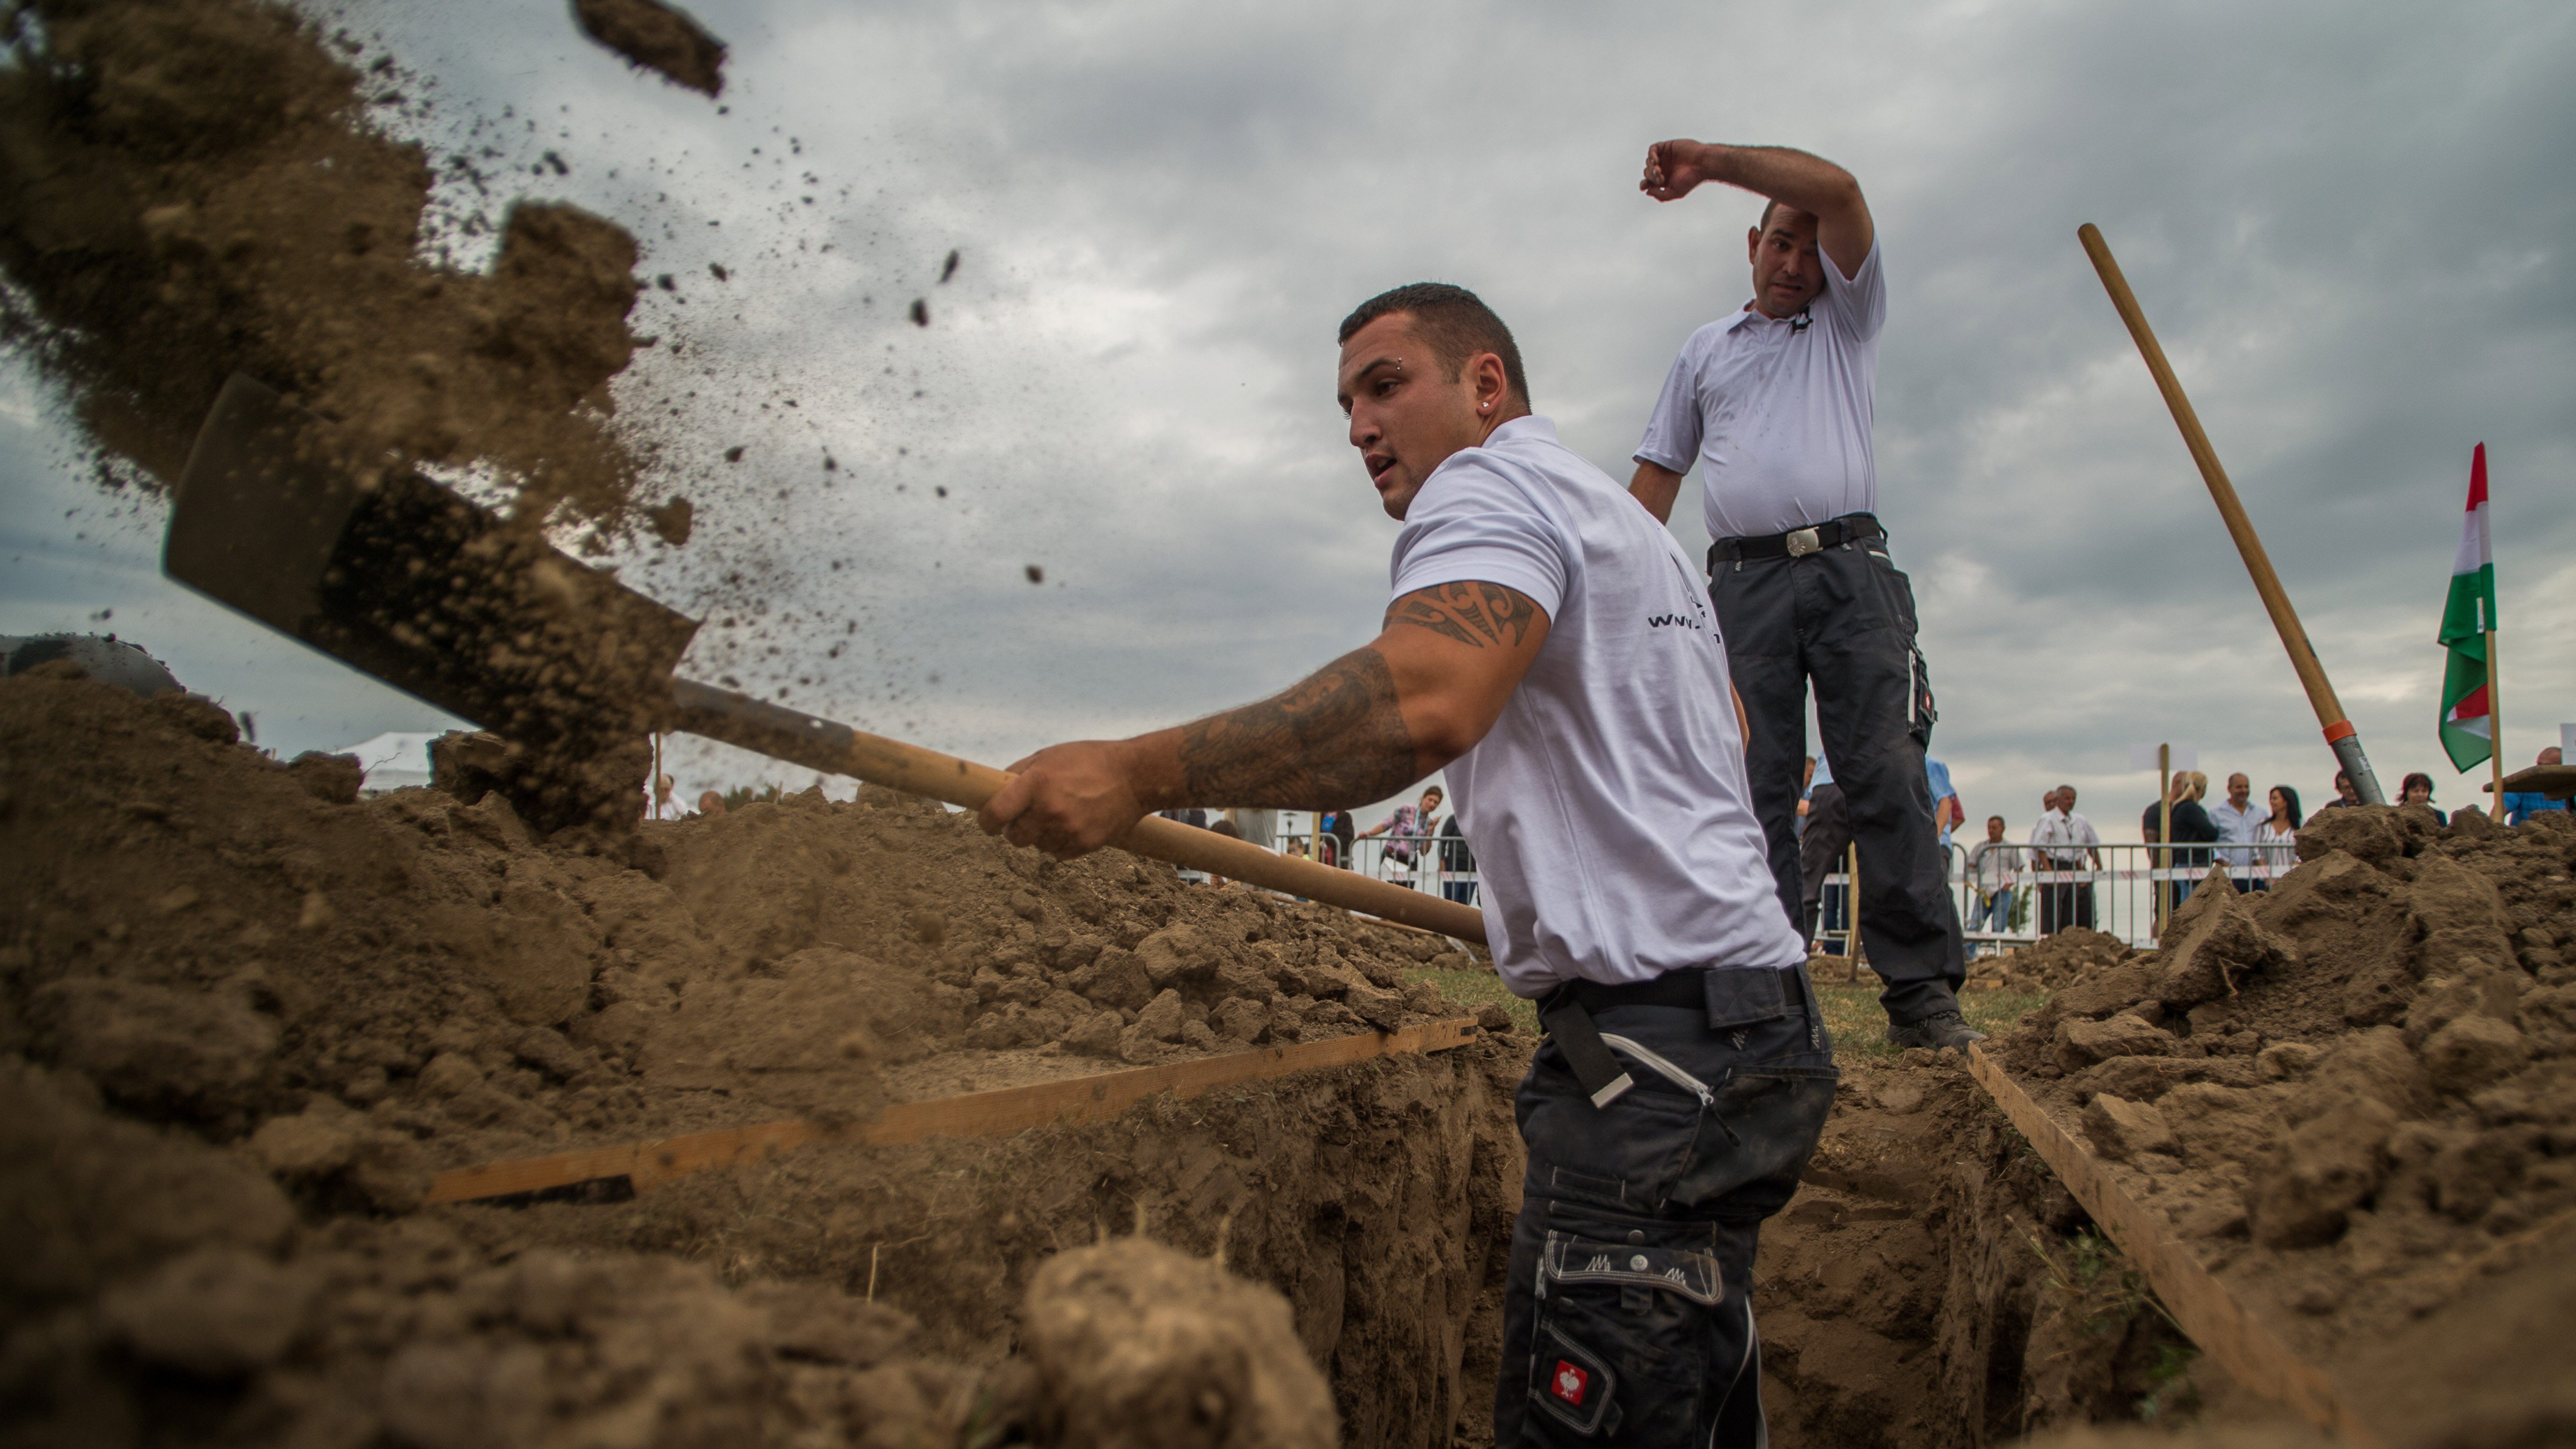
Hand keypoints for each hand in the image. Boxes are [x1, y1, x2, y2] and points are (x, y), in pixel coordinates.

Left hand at [977, 740, 1151, 858]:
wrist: (1135, 777)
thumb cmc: (1090, 760)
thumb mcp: (1050, 755)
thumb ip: (1018, 773)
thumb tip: (992, 791)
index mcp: (1036, 783)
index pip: (995, 814)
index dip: (985, 822)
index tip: (988, 823)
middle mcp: (1050, 809)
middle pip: (1014, 837)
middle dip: (1016, 829)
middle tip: (1028, 816)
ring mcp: (1068, 830)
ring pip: (1037, 846)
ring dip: (1041, 835)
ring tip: (1061, 813)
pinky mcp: (1085, 845)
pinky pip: (1058, 854)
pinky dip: (1060, 843)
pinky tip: (1074, 823)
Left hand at [1639, 140, 1711, 201]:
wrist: (1701, 163)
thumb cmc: (1690, 179)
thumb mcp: (1675, 193)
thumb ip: (1660, 195)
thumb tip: (1647, 192)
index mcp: (1664, 179)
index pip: (1648, 182)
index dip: (1644, 184)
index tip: (1645, 185)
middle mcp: (1663, 168)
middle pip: (1647, 172)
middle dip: (1650, 176)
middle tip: (1660, 177)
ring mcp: (1664, 157)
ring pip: (1648, 162)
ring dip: (1650, 167)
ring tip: (1659, 170)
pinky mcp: (1666, 146)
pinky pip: (1652, 149)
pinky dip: (1651, 155)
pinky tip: (1656, 161)